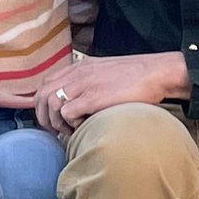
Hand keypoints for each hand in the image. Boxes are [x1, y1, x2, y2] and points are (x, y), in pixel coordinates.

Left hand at [35, 52, 188, 133]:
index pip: (45, 84)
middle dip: (43, 116)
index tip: (50, 118)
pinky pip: (66, 112)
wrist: (157, 73)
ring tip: (69, 131)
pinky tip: (82, 128)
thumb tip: (80, 101)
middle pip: (41, 94)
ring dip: (55, 122)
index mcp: (79, 67)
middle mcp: (77, 74)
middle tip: (55, 130)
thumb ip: (89, 82)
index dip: (42, 104)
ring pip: (49, 103)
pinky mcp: (92, 98)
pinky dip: (69, 124)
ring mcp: (83, 85)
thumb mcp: (105, 72)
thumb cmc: (137, 76)